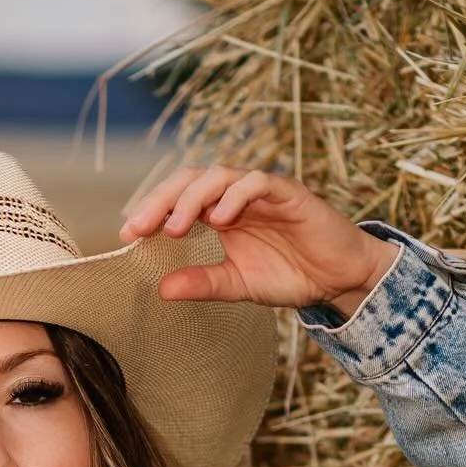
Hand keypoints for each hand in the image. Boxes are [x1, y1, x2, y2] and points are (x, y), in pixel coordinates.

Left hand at [119, 163, 401, 319]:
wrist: (337, 278)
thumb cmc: (289, 275)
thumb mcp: (237, 285)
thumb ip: (203, 284)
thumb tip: (161, 290)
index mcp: (220, 214)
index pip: (178, 200)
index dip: (152, 211)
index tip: (129, 236)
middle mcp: (236, 197)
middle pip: (191, 180)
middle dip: (162, 200)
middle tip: (140, 228)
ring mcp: (262, 191)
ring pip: (220, 176)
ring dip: (193, 198)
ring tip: (176, 226)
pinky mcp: (289, 193)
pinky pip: (258, 183)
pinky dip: (236, 196)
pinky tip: (220, 218)